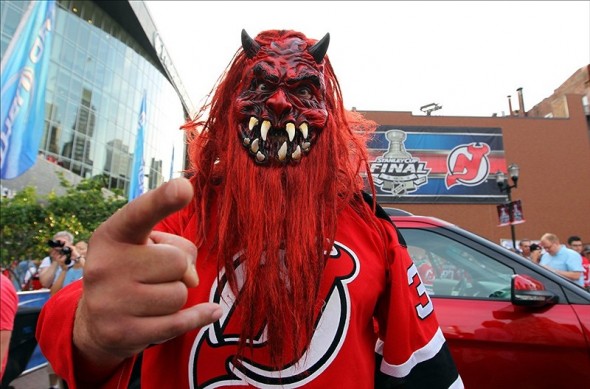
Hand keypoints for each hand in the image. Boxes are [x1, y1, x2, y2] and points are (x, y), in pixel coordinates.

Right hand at [73, 178, 221, 374]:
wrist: (96, 321)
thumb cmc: (133, 270)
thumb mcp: (148, 246)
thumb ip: (178, 248)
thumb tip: (190, 279)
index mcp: (111, 235)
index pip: (140, 214)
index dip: (163, 200)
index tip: (184, 187)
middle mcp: (104, 266)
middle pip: (177, 262)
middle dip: (177, 270)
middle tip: (155, 275)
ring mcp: (110, 302)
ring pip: (180, 294)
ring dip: (176, 295)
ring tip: (153, 296)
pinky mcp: (123, 333)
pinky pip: (180, 322)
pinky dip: (199, 316)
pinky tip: (209, 312)